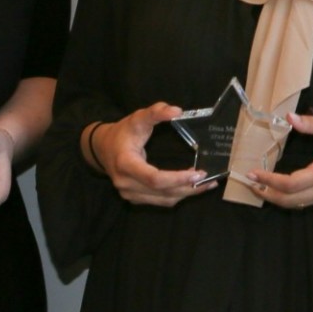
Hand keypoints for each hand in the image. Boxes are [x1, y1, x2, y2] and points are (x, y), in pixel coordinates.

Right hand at [88, 103, 216, 206]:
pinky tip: (191, 187)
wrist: (102, 149)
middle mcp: (126, 183)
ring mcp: (129, 194)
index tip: (198, 172)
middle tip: (210, 180)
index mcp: (125, 164)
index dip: (177, 178)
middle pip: (163, 192)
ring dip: (187, 194)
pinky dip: (177, 195)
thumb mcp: (137, 118)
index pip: (154, 178)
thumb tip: (177, 110)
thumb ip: (155, 112)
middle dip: (189, 187)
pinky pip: (160, 201)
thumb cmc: (122, 133)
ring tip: (206, 184)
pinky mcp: (135, 199)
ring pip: (164, 200)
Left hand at [245, 113, 312, 208]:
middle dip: (266, 191)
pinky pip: (299, 203)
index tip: (254, 172)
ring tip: (256, 186)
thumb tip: (290, 117)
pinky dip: (283, 199)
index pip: (292, 183)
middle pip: (290, 199)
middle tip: (248, 181)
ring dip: (272, 197)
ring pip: (293, 204)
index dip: (271, 180)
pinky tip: (271, 190)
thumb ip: (311, 123)